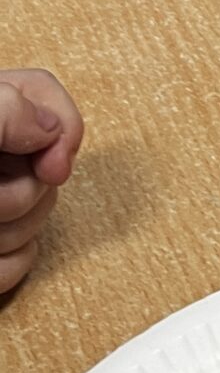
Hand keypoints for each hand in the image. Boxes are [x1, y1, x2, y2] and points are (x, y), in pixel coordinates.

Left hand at [0, 70, 82, 297]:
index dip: (60, 129)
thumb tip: (51, 134)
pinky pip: (20, 267)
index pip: (47, 100)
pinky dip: (2, 271)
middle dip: (24, 194)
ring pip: (39, 224)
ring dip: (11, 235)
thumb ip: (6, 109)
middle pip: (51, 172)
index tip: (52, 160)